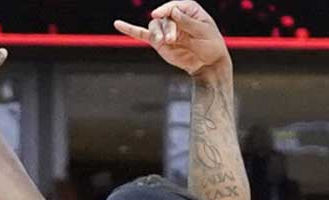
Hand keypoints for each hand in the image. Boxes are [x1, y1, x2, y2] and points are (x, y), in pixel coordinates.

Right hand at [114, 1, 228, 77]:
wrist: (208, 63)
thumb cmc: (210, 45)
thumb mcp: (203, 32)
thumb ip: (188, 22)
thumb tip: (173, 12)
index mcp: (187, 9)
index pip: (173, 6)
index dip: (165, 10)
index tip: (158, 14)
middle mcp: (174, 17)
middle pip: (162, 18)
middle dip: (165, 28)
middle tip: (171, 40)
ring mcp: (165, 29)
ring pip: (154, 26)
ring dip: (157, 34)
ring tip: (165, 42)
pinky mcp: (159, 42)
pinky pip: (143, 34)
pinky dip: (130, 30)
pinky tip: (118, 24)